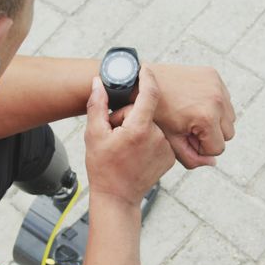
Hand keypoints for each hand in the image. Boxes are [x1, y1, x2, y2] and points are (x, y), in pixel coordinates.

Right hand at [85, 69, 175, 206]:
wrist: (118, 197)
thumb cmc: (103, 167)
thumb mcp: (93, 135)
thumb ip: (97, 105)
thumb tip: (97, 82)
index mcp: (139, 129)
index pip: (150, 93)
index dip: (147, 77)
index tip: (144, 68)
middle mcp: (157, 136)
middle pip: (144, 111)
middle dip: (129, 116)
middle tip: (115, 132)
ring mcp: (166, 147)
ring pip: (152, 124)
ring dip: (139, 128)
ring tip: (125, 146)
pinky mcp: (171, 156)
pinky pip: (159, 137)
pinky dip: (148, 139)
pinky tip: (136, 152)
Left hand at [111, 64, 235, 168]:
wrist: (141, 82)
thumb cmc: (154, 113)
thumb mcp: (170, 141)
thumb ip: (192, 158)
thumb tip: (212, 162)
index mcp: (206, 117)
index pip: (217, 149)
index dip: (200, 148)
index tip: (184, 138)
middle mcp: (216, 100)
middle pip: (228, 134)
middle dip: (210, 136)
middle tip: (188, 128)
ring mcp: (216, 85)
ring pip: (229, 118)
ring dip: (215, 122)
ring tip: (191, 117)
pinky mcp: (213, 75)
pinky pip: (224, 100)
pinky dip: (214, 106)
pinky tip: (194, 104)